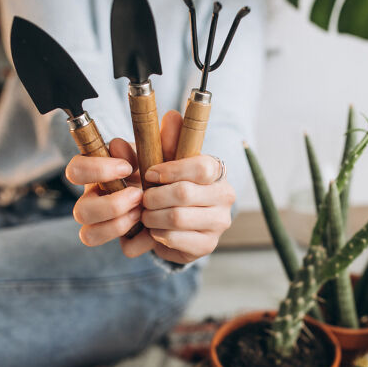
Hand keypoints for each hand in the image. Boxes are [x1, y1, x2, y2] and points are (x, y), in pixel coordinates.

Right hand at [66, 110, 181, 249]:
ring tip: (143, 212)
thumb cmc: (165, 171)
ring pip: (89, 234)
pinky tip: (155, 229)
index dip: (95, 169)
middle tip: (138, 195)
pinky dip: (140, 240)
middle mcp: (95, 200)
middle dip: (111, 204)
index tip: (126, 166)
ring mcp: (106, 225)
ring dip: (119, 223)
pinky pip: (123, 249)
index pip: (75, 170)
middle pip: (80, 210)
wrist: (183, 200)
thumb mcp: (167, 153)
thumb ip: (167, 138)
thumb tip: (171, 117)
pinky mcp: (125, 242)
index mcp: (98, 174)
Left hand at [126, 115, 234, 263]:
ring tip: (146, 215)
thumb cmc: (168, 186)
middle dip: (154, 197)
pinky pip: (177, 239)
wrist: (176, 223)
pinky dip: (158, 234)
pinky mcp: (208, 244)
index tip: (150, 174)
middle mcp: (225, 195)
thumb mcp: (162, 162)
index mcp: (217, 170)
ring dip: (153, 216)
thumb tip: (159, 121)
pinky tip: (155, 230)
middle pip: (184, 194)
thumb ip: (159, 142)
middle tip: (142, 199)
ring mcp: (219, 222)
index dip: (171, 170)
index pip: (200, 167)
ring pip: (177, 217)